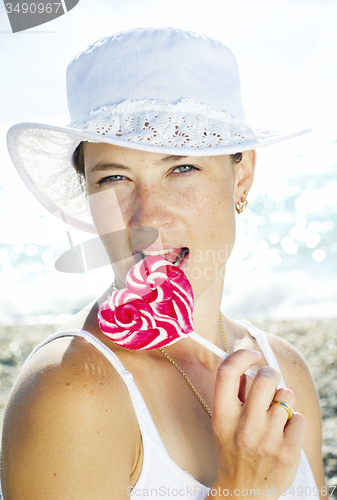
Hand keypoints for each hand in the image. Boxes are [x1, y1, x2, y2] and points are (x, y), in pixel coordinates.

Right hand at [211, 349, 304, 497]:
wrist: (244, 493)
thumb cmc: (233, 449)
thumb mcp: (223, 422)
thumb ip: (233, 393)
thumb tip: (248, 364)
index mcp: (223, 416)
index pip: (228, 372)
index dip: (242, 356)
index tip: (252, 356)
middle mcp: (244, 427)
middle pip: (265, 378)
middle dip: (271, 374)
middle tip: (270, 382)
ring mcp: (268, 440)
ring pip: (287, 396)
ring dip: (284, 400)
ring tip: (276, 415)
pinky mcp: (288, 452)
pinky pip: (299, 417)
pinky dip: (294, 421)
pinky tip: (283, 433)